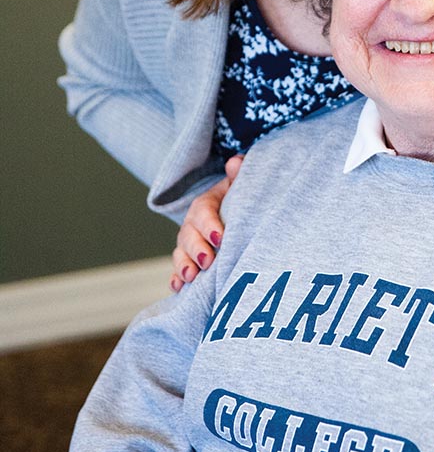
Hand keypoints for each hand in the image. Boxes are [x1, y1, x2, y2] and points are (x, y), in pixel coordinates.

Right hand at [169, 155, 243, 290]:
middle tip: (208, 262)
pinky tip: (178, 289)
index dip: (209, 225)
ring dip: (183, 266)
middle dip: (196, 249)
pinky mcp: (189, 261)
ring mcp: (189, 244)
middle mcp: (193, 224)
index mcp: (206, 204)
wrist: (237, 213)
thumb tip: (235, 162)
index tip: (221, 238)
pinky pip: (178, 271)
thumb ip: (239, 174)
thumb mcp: (241, 186)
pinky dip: (176, 280)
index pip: (203, 211)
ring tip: (191, 278)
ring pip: (180, 254)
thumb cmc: (240, 200)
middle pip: (188, 235)